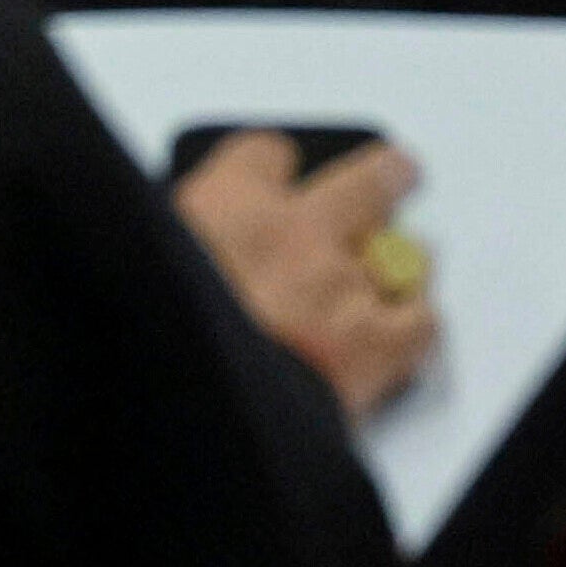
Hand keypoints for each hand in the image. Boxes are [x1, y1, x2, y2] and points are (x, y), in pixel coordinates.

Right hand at [171, 128, 440, 420]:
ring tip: (400, 265)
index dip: (275, 168)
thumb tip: (201, 253)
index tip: (278, 170)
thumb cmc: (157, 347)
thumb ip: (186, 250)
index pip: (264, 155)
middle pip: (362, 181)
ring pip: (400, 251)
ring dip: (399, 260)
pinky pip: (419, 320)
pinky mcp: (370, 343)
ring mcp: (338, 284)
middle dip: (383, 178)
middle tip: (393, 174)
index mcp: (220, 204)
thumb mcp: (146, 275)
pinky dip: (414, 322)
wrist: (193, 412)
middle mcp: (290, 231)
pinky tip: (404, 327)